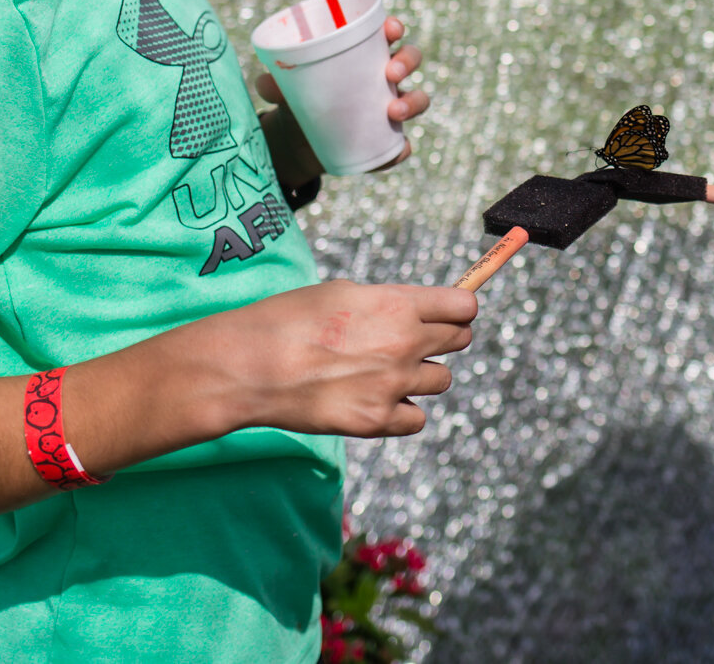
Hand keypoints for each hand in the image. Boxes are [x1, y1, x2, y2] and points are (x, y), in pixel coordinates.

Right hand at [205, 280, 476, 437]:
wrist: (250, 365)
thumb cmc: (288, 320)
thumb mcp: (342, 292)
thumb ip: (386, 302)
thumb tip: (414, 309)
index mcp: (397, 305)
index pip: (464, 306)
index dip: (458, 309)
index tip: (450, 314)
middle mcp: (404, 343)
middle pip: (460, 340)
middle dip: (443, 338)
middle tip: (415, 341)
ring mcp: (393, 384)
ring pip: (441, 380)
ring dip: (420, 376)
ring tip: (384, 372)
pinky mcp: (377, 421)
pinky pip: (417, 418)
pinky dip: (402, 412)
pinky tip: (377, 400)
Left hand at [255, 16, 431, 177]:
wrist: (302, 141)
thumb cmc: (300, 99)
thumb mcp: (285, 89)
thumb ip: (274, 84)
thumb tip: (267, 82)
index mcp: (364, 54)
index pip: (388, 33)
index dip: (394, 27)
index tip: (390, 29)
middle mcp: (384, 78)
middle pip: (410, 59)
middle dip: (407, 61)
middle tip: (391, 72)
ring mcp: (390, 108)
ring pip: (418, 100)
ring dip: (413, 102)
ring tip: (393, 112)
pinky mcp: (387, 140)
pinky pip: (402, 145)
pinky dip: (401, 149)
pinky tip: (395, 150)